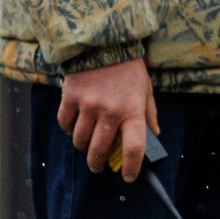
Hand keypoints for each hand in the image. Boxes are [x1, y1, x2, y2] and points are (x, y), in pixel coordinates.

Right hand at [59, 56, 157, 180]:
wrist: (104, 41)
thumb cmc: (128, 68)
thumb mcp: (146, 90)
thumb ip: (149, 114)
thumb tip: (154, 135)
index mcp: (133, 110)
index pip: (134, 148)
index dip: (131, 168)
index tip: (129, 177)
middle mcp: (110, 111)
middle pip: (100, 150)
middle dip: (98, 164)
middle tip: (99, 166)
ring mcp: (88, 105)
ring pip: (80, 141)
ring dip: (82, 148)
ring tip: (86, 146)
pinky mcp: (71, 97)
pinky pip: (65, 124)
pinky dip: (68, 130)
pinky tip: (74, 127)